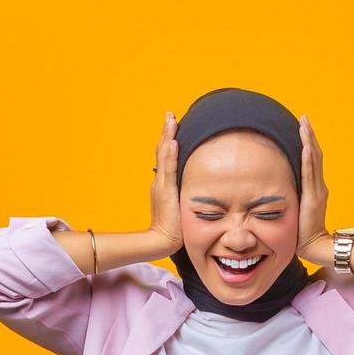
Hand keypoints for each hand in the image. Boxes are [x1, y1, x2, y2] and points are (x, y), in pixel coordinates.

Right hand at [148, 111, 182, 255]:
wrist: (163, 240)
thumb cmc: (174, 227)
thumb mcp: (179, 204)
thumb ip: (182, 192)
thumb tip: (194, 184)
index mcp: (163, 183)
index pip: (165, 156)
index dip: (168, 139)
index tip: (172, 123)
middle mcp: (160, 180)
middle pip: (162, 151)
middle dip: (166, 131)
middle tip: (169, 114)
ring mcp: (161, 185)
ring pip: (163, 156)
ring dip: (167, 136)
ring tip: (171, 120)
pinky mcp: (166, 192)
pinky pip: (169, 170)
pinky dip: (170, 155)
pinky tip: (173, 142)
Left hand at [297, 115, 331, 262]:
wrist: (314, 245)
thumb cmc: (303, 231)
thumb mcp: (297, 208)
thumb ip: (294, 196)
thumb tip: (281, 187)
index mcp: (315, 188)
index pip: (312, 160)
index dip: (308, 143)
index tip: (303, 127)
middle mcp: (319, 186)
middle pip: (315, 155)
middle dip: (309, 136)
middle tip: (304, 118)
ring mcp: (318, 191)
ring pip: (314, 161)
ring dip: (309, 141)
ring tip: (305, 125)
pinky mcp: (313, 198)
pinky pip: (310, 175)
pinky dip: (309, 160)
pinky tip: (306, 147)